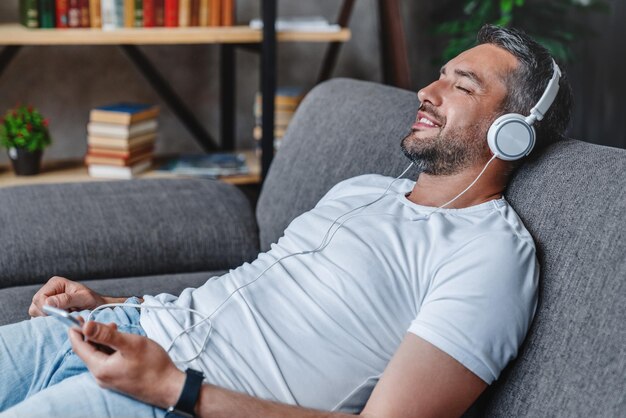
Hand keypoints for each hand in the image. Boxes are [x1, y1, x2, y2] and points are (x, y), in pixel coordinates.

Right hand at [29, 276, 107, 316]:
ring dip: (48, 319)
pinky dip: (49, 322)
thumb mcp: (84, 298)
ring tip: (65, 317)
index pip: (40, 297)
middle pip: (35, 306)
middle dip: (47, 314)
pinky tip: (61, 321)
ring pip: (36, 314)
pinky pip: (40, 320)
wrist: (98, 308)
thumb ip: (67, 299)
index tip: (57, 314)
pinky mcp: (47, 312)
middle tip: (63, 316)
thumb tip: (49, 302)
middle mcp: (49, 291)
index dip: (45, 308)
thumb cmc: (93, 301)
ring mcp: (46, 302)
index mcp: (55, 283)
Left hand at [69, 321, 185, 408]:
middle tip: (97, 319)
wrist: (169, 386)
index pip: (79, 347)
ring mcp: (109, 379)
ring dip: (102, 340)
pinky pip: (107, 361)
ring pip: (99, 355)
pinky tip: (120, 342)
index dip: (75, 330)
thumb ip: (106, 335)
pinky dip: (109, 348)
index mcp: (100, 368)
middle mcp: (101, 376)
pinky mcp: (118, 378)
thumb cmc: (152, 365)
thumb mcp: (130, 344)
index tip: (75, 316)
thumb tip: (85, 326)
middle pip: (88, 351)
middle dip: (91, 334)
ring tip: (113, 327)